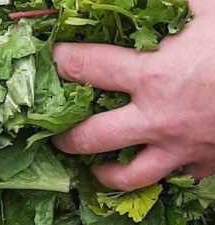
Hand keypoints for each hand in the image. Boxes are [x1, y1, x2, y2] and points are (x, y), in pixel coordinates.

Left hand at [51, 0, 214, 190]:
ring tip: (94, 170)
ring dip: (105, 175)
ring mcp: (181, 149)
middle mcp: (158, 120)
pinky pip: (174, 180)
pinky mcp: (206, 165)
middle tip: (54, 135)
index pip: (89, 68)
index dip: (64, 61)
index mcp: (154, 76)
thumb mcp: (213, 9)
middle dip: (65, 138)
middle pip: (91, 139)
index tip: (53, 58)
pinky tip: (156, 167)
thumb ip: (178, 3)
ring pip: (127, 178)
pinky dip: (161, 176)